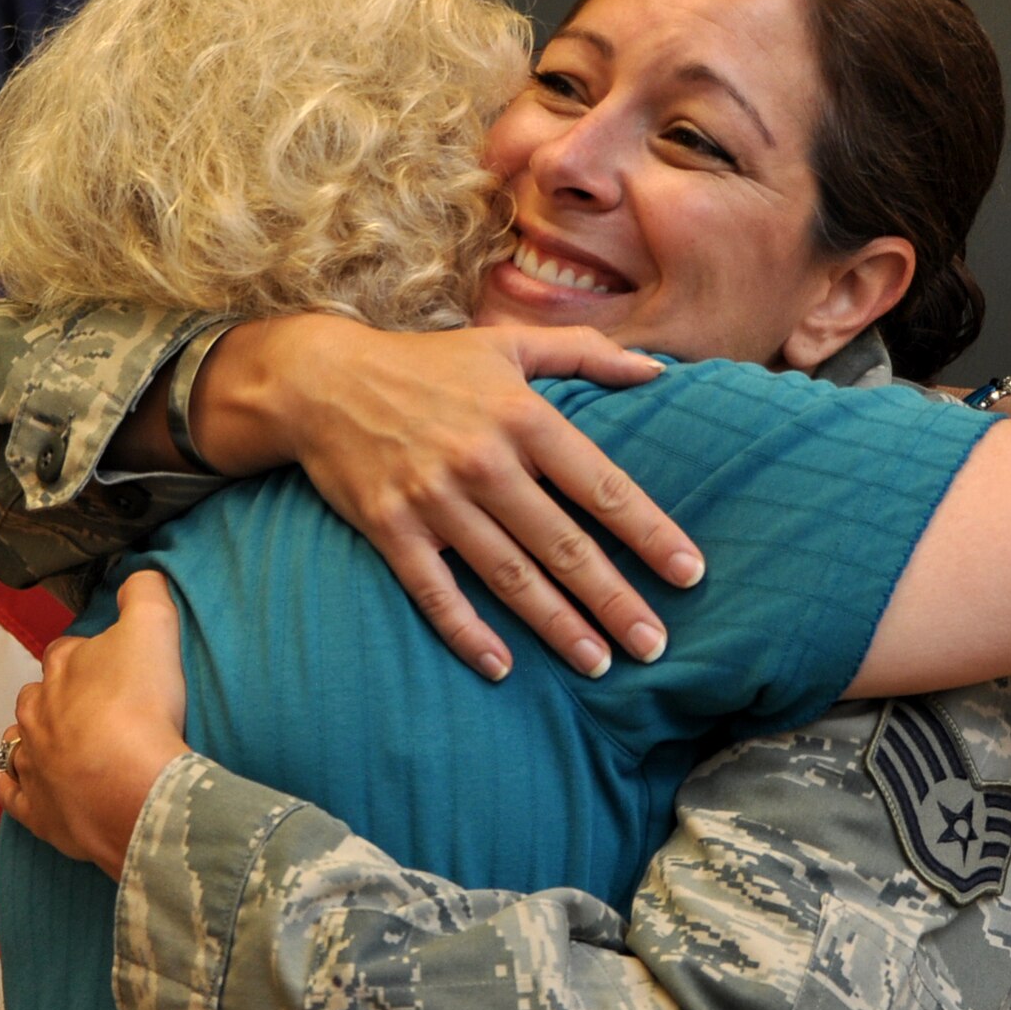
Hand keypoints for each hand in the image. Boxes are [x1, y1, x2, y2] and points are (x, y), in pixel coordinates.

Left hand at [0, 572, 190, 878]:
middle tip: (92, 703)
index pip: (66, 649)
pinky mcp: (37, 809)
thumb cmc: (141, 704)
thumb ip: (144, 592)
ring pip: (20, 741)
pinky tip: (14, 782)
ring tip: (58, 740)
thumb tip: (137, 574)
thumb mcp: (154, 626)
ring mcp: (33, 763)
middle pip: (37, 695)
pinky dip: (10, 785)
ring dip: (33, 737)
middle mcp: (36, 712)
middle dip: (57, 695)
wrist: (130, 787)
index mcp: (63, 667)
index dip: (89, 652)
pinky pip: (13, 794)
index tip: (111, 660)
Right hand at [194, 316, 705, 679]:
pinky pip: (436, 591)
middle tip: (654, 645)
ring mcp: (435, 500)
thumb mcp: (507, 342)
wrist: (321, 381)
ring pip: (509, 576)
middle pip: (563, 544)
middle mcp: (484, 462)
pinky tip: (502, 666)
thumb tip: (658, 373)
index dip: (649, 532)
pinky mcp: (391, 528)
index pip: (600, 485)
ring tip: (600, 663)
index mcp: (522, 416)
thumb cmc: (426, 364)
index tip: (689, 573)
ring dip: (557, 626)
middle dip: (614, 600)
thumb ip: (587, 354)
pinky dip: (468, 631)